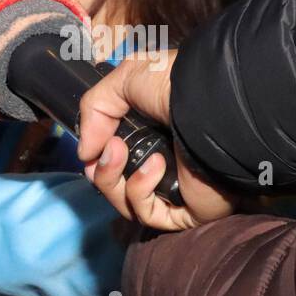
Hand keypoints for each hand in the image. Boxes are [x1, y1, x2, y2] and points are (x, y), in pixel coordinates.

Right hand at [77, 53, 234, 229]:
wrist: (210, 98)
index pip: (114, 161)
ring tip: (120, 152)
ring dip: (111, 179)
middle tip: (109, 148)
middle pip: (113, 185)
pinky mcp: (187, 211)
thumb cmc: (176, 84)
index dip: (96, 159)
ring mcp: (176, 190)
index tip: (91, 147)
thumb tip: (85, 154)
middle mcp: (165, 164)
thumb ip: (94, 111)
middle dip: (100, 170)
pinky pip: (148, 214)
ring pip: (124, 203)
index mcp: (153, 137)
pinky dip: (140, 190)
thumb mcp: (122, 81)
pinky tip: (155, 165)